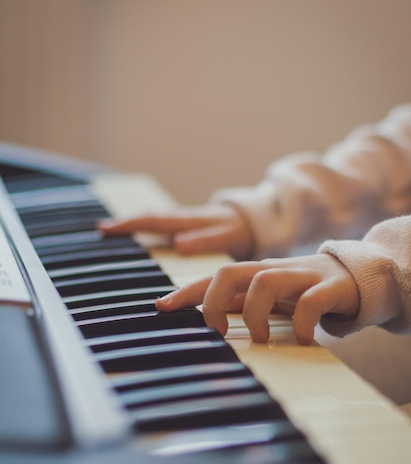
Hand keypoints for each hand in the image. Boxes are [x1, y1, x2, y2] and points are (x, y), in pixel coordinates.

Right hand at [98, 203, 252, 259]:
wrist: (258, 221)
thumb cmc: (242, 231)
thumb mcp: (227, 237)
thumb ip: (205, 241)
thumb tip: (178, 244)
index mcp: (189, 221)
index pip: (153, 221)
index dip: (129, 225)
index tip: (106, 229)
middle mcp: (183, 219)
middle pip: (148, 219)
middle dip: (124, 224)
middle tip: (101, 230)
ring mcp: (185, 223)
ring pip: (154, 222)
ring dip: (133, 226)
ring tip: (111, 232)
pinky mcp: (189, 227)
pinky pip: (162, 227)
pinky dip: (147, 229)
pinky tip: (139, 237)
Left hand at [155, 254, 359, 344]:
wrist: (357, 276)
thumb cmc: (304, 290)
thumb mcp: (268, 298)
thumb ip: (239, 305)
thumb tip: (203, 320)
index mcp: (256, 274)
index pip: (213, 277)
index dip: (186, 291)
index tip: (162, 307)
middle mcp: (273, 271)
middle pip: (230, 272)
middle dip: (212, 302)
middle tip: (218, 331)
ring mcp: (301, 276)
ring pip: (264, 281)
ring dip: (254, 314)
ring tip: (261, 339)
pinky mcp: (329, 288)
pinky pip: (309, 302)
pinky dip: (300, 323)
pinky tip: (301, 340)